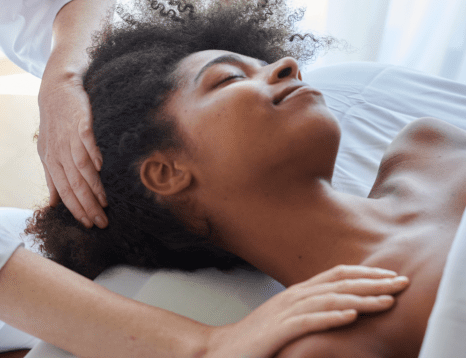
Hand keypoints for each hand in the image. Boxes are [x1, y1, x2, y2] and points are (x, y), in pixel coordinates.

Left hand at [37, 70, 107, 228]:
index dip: (75, 209)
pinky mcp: (79, 121)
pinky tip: (100, 167)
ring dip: (93, 187)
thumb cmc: (54, 123)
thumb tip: (54, 203)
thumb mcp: (48, 151)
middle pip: (73, 184)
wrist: (56, 90)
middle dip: (87, 206)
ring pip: (80, 167)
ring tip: (104, 203)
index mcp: (51, 161)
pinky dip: (92, 153)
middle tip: (102, 222)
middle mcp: (58, 151)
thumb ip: (52, 177)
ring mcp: (68, 137)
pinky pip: (85, 140)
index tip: (88, 224)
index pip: (63, 191)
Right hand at [205, 265, 409, 357]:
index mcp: (297, 293)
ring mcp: (284, 313)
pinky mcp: (277, 332)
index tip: (393, 276)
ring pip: (328, 299)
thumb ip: (310, 312)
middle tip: (403, 281)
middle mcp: (292, 297)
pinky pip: (308, 321)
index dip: (366, 273)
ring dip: (361, 298)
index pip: (336, 275)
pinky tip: (351, 315)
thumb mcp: (288, 322)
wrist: (220, 350)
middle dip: (373, 281)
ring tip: (388, 300)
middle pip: (338, 282)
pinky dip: (331, 316)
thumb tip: (341, 309)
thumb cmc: (257, 340)